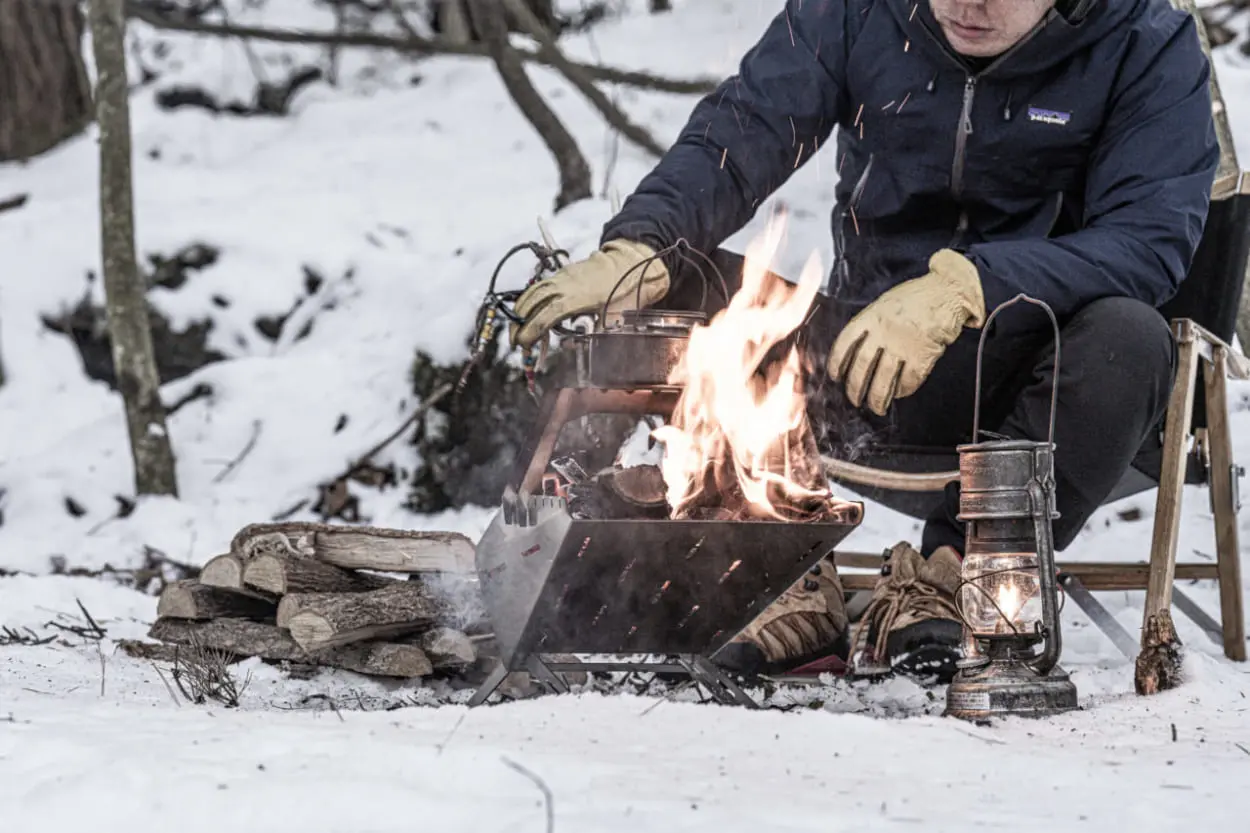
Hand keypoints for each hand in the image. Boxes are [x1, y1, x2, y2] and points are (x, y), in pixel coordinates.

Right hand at [509, 239, 669, 348]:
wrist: (631, 262)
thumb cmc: (625, 290)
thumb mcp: (617, 318)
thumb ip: (601, 337)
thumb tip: (595, 359)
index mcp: (576, 298)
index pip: (546, 315)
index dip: (532, 330)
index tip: (522, 343)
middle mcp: (564, 285)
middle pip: (532, 302)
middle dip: (519, 323)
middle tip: (514, 341)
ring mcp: (562, 277)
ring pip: (533, 292)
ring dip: (520, 310)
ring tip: (516, 328)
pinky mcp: (563, 274)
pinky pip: (539, 286)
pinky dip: (529, 299)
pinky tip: (527, 310)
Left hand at [826, 249, 985, 415]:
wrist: (948, 291)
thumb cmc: (918, 296)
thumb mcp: (885, 303)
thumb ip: (871, 324)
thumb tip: (857, 349)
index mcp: (871, 316)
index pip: (845, 343)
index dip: (837, 363)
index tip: (835, 376)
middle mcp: (884, 332)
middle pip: (862, 366)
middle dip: (855, 388)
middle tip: (855, 399)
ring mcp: (903, 344)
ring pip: (884, 378)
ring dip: (878, 397)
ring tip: (876, 407)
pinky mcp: (923, 354)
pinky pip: (909, 380)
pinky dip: (903, 390)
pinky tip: (899, 393)